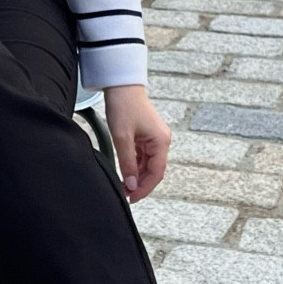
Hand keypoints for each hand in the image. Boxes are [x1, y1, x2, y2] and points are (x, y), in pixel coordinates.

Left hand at [104, 84, 169, 201]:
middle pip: (154, 170)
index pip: (156, 172)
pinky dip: (135, 165)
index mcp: (161, 141)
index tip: (132, 198)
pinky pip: (143, 156)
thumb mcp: (122, 138)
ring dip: (137, 175)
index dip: (145, 188)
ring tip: (124, 184)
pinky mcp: (146, 135)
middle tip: (126, 194)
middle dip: (141, 183)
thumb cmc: (124, 106)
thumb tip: (131, 184)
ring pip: (148, 164)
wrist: (121, 85)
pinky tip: (125, 171)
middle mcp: (161, 140)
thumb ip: (127, 163)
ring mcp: (154, 138)